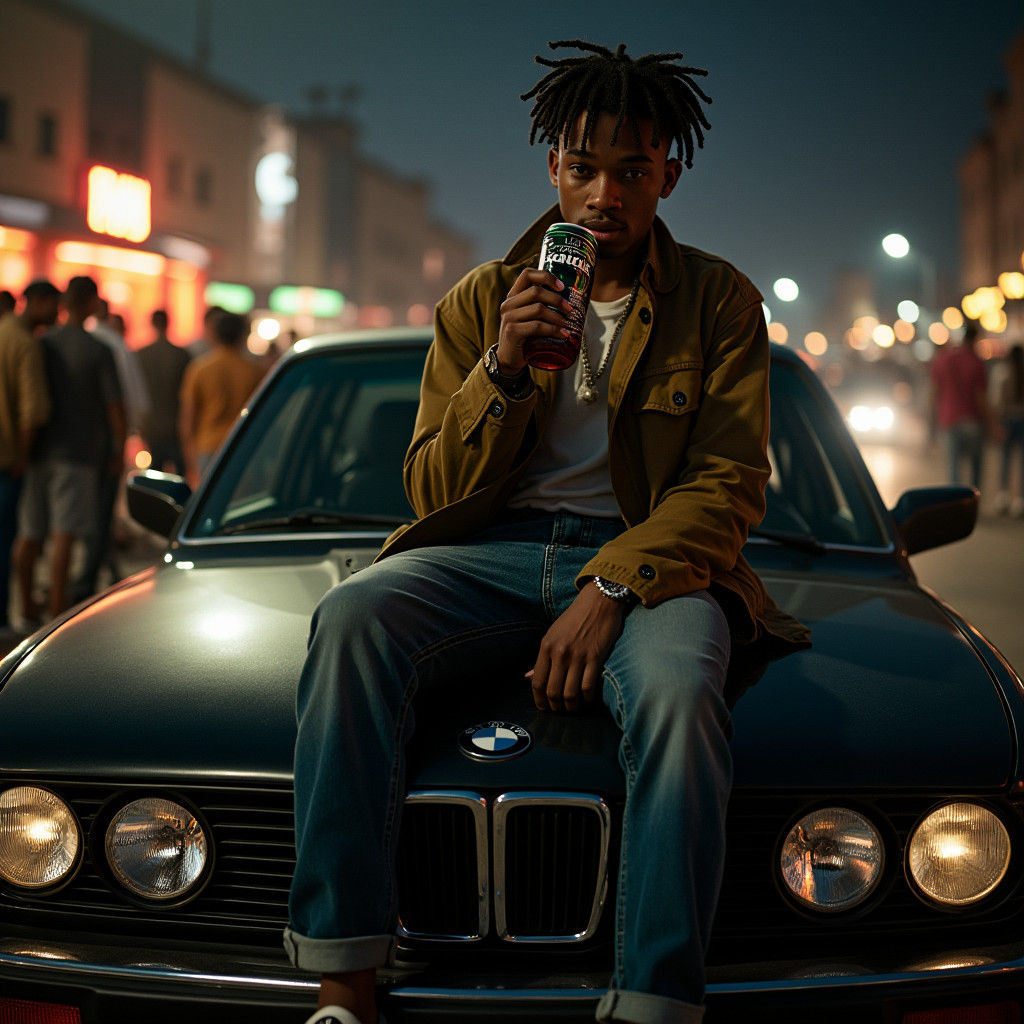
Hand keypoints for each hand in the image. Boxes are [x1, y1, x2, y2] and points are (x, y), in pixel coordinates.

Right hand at [497, 268, 573, 373]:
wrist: (509, 359)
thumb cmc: (524, 337)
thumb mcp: (529, 318)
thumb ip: (540, 307)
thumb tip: (570, 301)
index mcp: (513, 296)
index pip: (527, 274)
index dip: (546, 276)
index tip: (562, 286)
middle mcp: (509, 304)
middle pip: (536, 291)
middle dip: (557, 300)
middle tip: (570, 309)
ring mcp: (509, 318)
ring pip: (538, 309)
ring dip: (557, 317)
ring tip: (567, 324)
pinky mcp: (513, 331)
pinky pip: (537, 326)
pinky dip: (553, 330)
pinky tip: (563, 334)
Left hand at [528, 582, 627, 712]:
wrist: (599, 601)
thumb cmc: (575, 618)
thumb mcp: (552, 634)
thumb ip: (542, 658)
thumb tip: (527, 677)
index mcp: (546, 647)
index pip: (537, 682)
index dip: (539, 700)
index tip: (544, 708)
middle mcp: (559, 653)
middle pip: (553, 692)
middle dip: (556, 707)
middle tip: (560, 711)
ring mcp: (578, 656)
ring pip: (570, 694)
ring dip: (572, 707)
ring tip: (574, 709)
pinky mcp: (595, 657)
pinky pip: (588, 687)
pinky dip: (588, 699)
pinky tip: (588, 700)